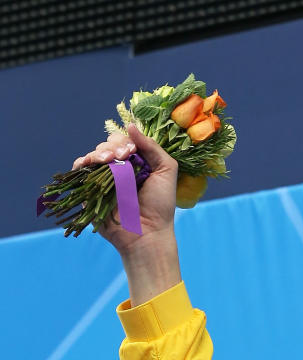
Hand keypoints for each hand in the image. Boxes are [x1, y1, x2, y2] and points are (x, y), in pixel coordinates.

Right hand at [72, 122, 178, 255]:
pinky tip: (88, 163)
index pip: (124, 141)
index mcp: (136, 163)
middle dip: (112, 146)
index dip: (124, 141)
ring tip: (107, 160)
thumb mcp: (166, 171)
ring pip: (93, 156)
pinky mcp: (90, 191)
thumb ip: (152, 147)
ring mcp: (104, 180)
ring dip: (98, 153)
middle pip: (107, 146)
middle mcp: (119, 169)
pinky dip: (81, 163)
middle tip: (121, 156)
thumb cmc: (160, 205)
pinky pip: (80, 171)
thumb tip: (130, 126)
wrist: (147, 233)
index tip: (131, 151)